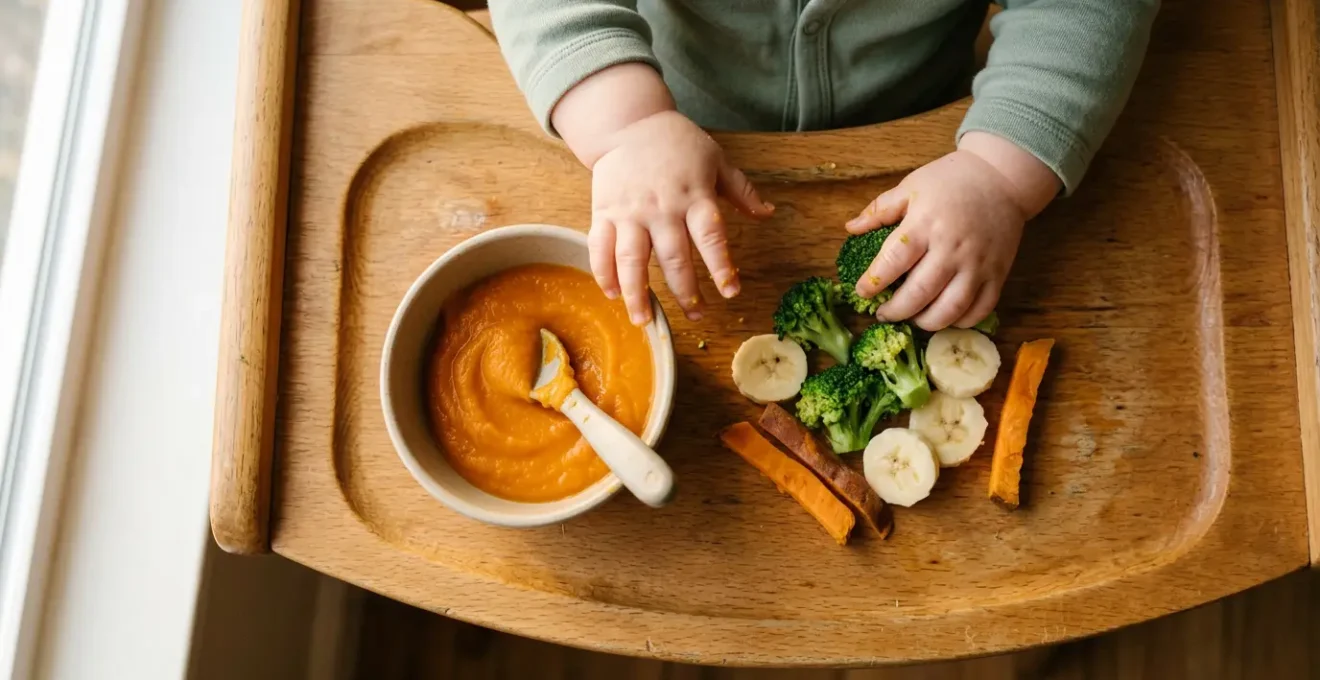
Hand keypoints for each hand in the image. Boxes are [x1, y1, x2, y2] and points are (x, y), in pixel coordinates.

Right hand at [588, 110, 772, 324]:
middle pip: (673, 258)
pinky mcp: (604, 212)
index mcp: (694, 196)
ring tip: (644, 320)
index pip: (711, 237)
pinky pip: (600, 248)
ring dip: (638, 294)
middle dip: (684, 292)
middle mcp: (662, 208)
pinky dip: (604, 273)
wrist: (631, 123)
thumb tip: (768, 214)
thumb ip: (741, 190)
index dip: (721, 267)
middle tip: (694, 315)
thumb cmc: (678, 143)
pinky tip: (613, 294)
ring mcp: (630, 212)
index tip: (730, 291)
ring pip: (632, 260)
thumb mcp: (717, 160)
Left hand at [848, 132, 1059, 330]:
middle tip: (883, 313)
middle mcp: (952, 248)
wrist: (1002, 176)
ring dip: (926, 322)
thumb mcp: (911, 186)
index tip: (862, 292)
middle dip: (895, 311)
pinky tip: (944, 318)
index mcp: (925, 224)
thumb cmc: (951, 180)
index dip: (873, 282)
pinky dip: (960, 321)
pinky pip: (980, 309)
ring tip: (912, 319)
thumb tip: (850, 228)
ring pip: (950, 309)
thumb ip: (880, 210)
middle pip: (919, 293)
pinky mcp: (998, 274)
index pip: (893, 262)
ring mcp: (977, 264)